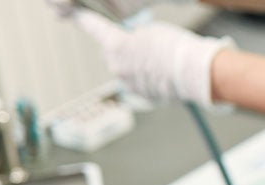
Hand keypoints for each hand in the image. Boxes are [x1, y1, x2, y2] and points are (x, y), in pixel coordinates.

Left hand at [69, 9, 231, 105]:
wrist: (196, 73)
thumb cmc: (175, 47)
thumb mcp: (149, 29)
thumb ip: (132, 34)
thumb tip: (130, 44)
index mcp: (115, 45)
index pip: (91, 25)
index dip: (80, 15)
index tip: (68, 10)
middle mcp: (116, 66)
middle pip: (111, 50)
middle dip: (122, 46)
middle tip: (145, 43)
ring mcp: (127, 83)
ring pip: (125, 67)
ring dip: (136, 62)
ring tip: (160, 59)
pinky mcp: (140, 94)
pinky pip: (138, 81)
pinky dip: (146, 76)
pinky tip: (163, 72)